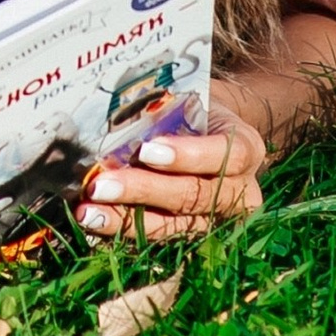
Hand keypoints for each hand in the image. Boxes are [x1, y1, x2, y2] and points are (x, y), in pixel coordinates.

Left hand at [77, 96, 267, 242]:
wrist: (211, 131)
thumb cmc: (196, 108)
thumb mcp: (192, 99)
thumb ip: (167, 109)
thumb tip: (115, 112)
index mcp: (246, 149)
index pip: (225, 155)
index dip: (187, 155)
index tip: (146, 151)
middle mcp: (241, 193)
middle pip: (195, 196)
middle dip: (144, 191)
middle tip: (101, 185)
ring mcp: (219, 221)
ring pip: (175, 225)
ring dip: (127, 219)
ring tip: (89, 211)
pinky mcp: (195, 237)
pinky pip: (159, 237)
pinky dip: (124, 229)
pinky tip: (94, 221)